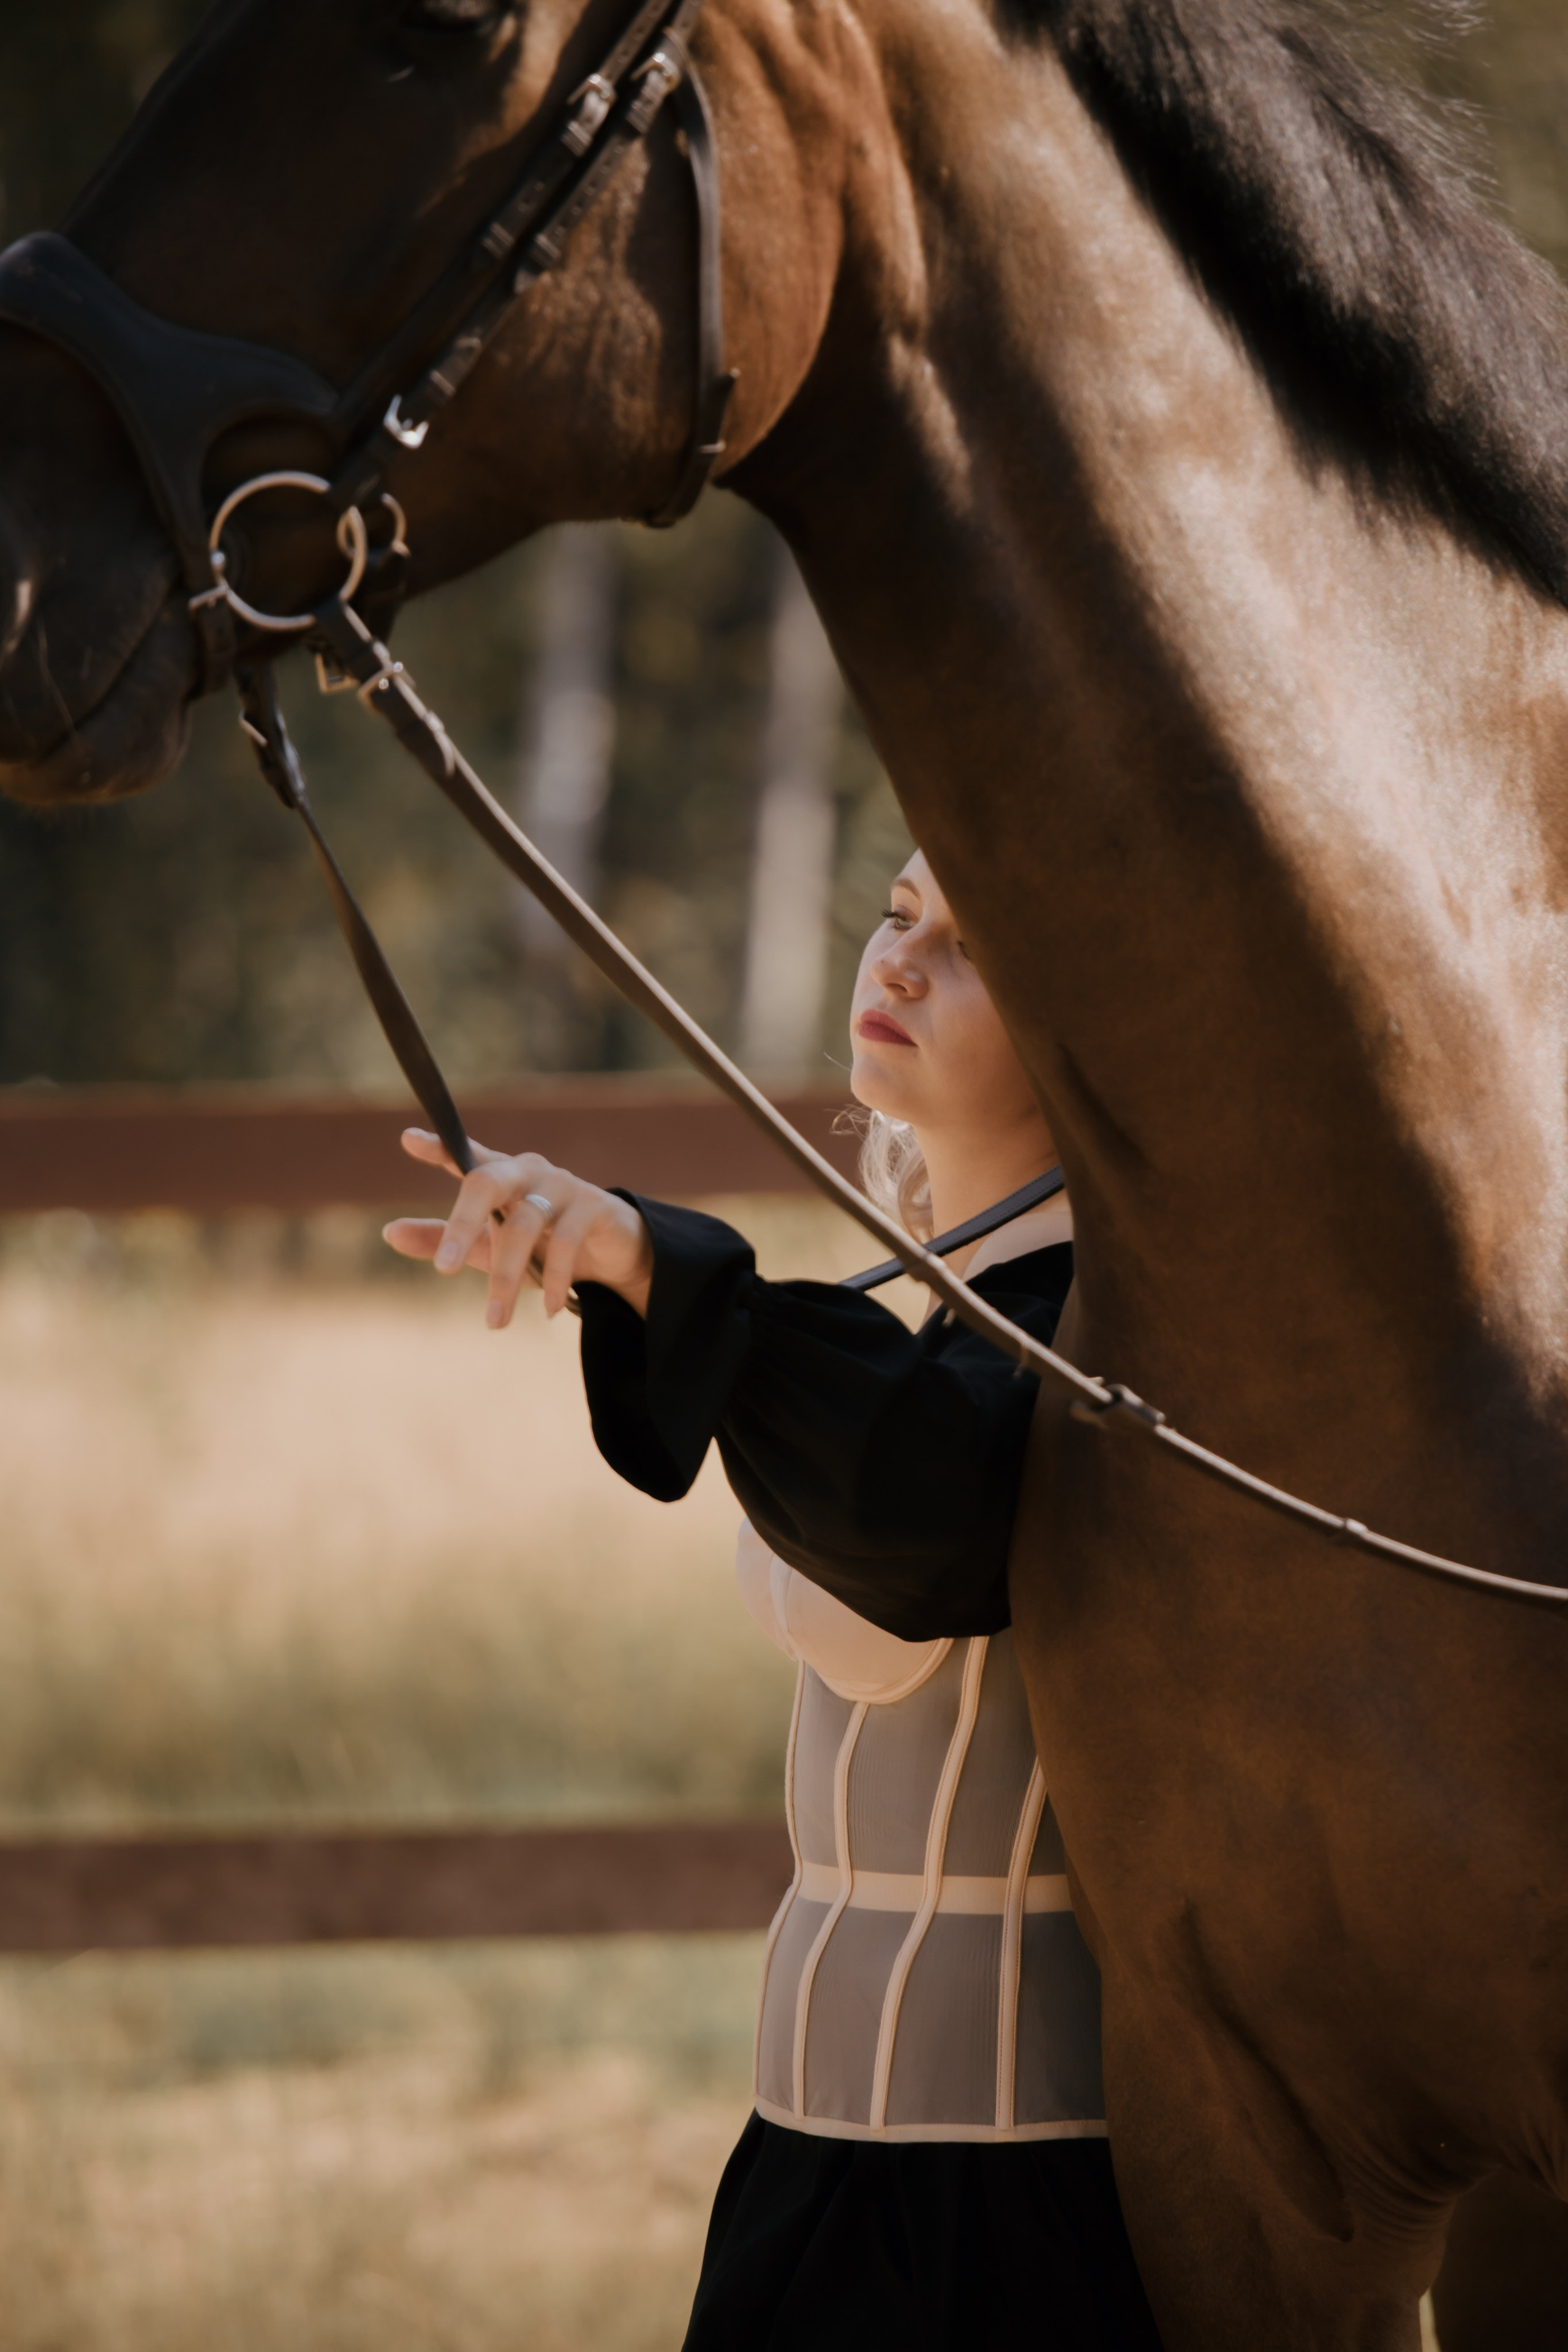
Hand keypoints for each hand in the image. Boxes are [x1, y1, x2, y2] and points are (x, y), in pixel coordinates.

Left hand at [382, 1130, 653, 1326]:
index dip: (439, 1148)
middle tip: (443, 1270)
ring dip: (508, 1277)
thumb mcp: (487, 1244)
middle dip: (462, 1224)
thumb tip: (388, 1232)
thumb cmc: (540, 1243)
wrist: (612, 1253)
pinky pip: (567, 1241)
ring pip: (525, 1224)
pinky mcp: (593, 1205)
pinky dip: (555, 1279)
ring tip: (495, 1321)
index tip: (408, 1140)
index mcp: (499, 1175)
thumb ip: (442, 1238)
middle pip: (486, 1182)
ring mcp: (561, 1184)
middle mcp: (527, 1170)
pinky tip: (549, 1310)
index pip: (465, 1156)